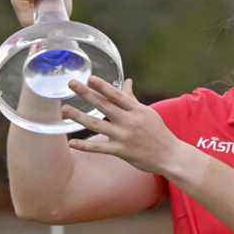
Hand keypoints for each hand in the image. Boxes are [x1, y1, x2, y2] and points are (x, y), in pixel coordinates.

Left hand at [61, 76, 179, 174]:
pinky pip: (99, 148)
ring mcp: (124, 136)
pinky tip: (71, 142)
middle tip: (71, 83)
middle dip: (86, 93)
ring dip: (79, 117)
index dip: (102, 86)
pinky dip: (85, 145)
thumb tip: (127, 80)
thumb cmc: (157, 131)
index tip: (89, 77)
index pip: (116, 95)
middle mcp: (129, 121)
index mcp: (136, 109)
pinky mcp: (121, 151)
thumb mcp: (146, 112)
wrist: (170, 155)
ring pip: (97, 125)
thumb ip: (131, 98)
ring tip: (64, 110)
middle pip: (103, 105)